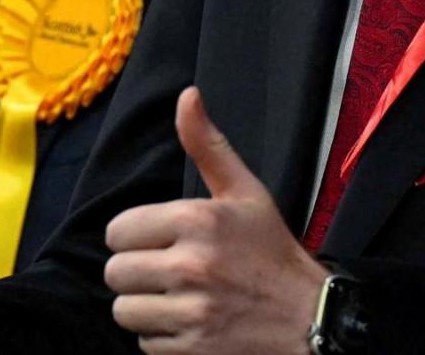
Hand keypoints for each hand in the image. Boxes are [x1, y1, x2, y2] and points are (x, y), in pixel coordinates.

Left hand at [104, 87, 329, 354]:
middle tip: (168, 272)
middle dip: (136, 273)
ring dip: (145, 308)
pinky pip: (144, 344)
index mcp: (197, 220)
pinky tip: (190, 323)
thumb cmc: (272, 251)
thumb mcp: (245, 192)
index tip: (160, 241)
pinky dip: (162, 338)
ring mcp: (192, 311)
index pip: (117, 231)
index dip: (135, 237)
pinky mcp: (192, 348)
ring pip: (124, 311)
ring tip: (177, 299)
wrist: (310, 316)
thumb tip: (187, 95)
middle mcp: (190, 265)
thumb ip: (208, 145)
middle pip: (115, 273)